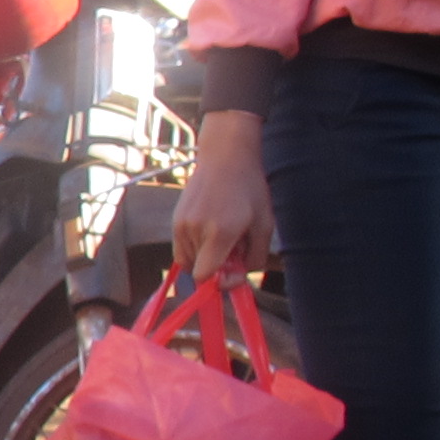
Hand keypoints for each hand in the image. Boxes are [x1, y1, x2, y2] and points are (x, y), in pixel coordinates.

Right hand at [171, 109, 272, 282]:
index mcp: (221, 232)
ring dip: (205, 256)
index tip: (234, 272)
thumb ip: (255, 257)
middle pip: (199, 269)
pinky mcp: (175, 220)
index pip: (205, 274)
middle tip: (234, 247)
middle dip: (217, 265)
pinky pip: (181, 248)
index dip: (220, 281)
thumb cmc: (250, 189)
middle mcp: (196, 230)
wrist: (225, 157)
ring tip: (221, 234)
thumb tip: (238, 278)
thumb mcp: (265, 223)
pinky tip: (210, 228)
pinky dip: (195, 247)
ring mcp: (181, 225)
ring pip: (188, 260)